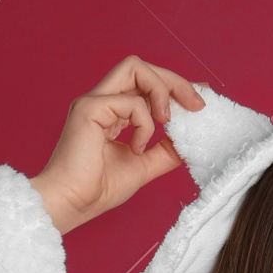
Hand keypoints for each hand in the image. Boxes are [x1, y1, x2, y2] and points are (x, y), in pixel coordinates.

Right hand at [28, 55, 206, 234]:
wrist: (72, 204)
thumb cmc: (97, 189)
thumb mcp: (143, 165)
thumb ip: (165, 150)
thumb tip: (189, 141)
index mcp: (111, 112)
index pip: (144, 83)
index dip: (174, 85)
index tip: (200, 98)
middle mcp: (101, 101)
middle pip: (141, 67)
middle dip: (175, 80)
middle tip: (197, 104)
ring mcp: (93, 101)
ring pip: (135, 68)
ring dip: (162, 91)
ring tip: (168, 121)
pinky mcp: (89, 109)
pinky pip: (132, 102)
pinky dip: (144, 124)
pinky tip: (138, 148)